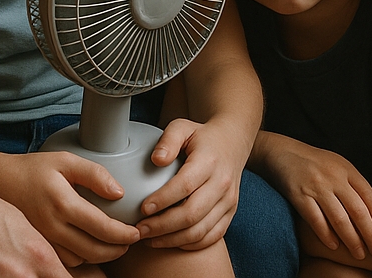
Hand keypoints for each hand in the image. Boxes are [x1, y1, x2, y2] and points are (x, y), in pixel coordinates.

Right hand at [0, 151, 139, 267]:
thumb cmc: (33, 169)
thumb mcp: (65, 160)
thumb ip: (94, 174)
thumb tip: (119, 192)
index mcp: (62, 203)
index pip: (101, 227)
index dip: (122, 234)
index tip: (135, 232)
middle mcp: (52, 226)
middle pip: (92, 250)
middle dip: (116, 250)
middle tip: (129, 241)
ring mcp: (43, 240)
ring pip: (79, 260)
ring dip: (100, 256)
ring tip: (113, 243)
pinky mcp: (38, 246)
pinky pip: (65, 261)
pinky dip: (82, 257)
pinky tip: (90, 245)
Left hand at [135, 117, 243, 249]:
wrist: (232, 142)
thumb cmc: (201, 136)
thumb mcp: (183, 127)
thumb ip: (168, 140)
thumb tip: (156, 160)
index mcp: (209, 161)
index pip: (185, 185)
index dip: (163, 200)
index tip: (143, 208)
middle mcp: (222, 183)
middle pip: (191, 214)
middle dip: (162, 226)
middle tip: (140, 229)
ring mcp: (228, 201)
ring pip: (200, 231)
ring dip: (172, 239)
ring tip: (149, 238)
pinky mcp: (230, 213)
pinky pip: (211, 237)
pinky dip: (189, 244)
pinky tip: (170, 241)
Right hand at [261, 135, 371, 261]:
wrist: (282, 151)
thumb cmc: (314, 163)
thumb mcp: (337, 165)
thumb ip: (352, 184)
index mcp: (345, 168)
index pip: (369, 195)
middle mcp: (333, 176)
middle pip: (358, 210)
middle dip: (370, 234)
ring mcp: (316, 186)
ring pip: (339, 219)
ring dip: (351, 240)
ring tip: (359, 254)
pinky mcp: (299, 195)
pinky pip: (316, 221)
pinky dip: (327, 236)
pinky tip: (334, 246)